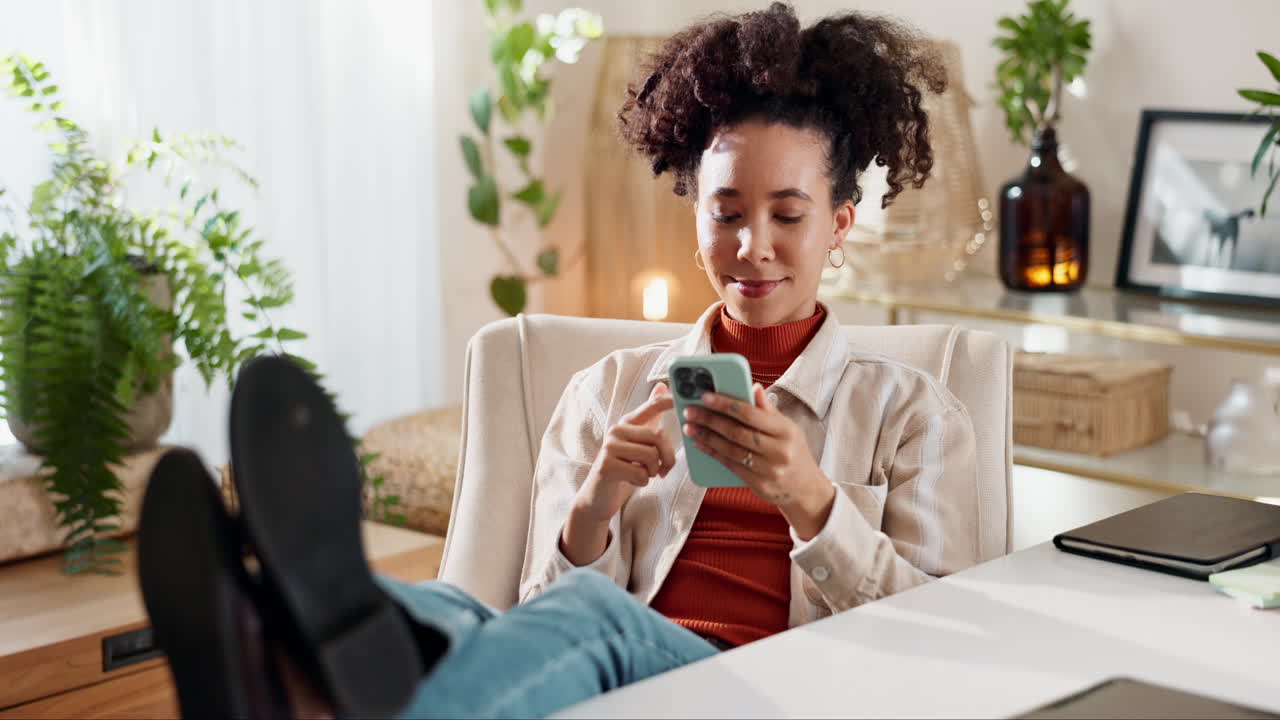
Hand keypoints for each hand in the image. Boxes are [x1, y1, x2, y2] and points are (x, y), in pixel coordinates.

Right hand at [561, 383, 674, 564]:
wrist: (599, 496)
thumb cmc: (624, 468)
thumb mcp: (639, 441)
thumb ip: (650, 417)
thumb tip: (662, 386)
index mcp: (627, 423)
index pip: (651, 407)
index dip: (668, 401)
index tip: (682, 399)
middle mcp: (616, 430)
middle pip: (658, 436)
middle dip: (668, 457)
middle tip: (665, 469)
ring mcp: (609, 447)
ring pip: (651, 456)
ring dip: (654, 471)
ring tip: (645, 474)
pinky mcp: (606, 466)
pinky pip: (641, 474)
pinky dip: (643, 482)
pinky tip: (633, 481)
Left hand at [682, 384, 834, 539]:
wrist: (806, 489)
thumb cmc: (794, 452)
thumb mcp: (787, 428)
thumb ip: (768, 409)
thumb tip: (753, 387)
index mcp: (786, 431)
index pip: (751, 413)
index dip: (725, 404)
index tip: (706, 397)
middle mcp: (779, 450)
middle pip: (737, 432)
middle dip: (710, 420)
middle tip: (691, 411)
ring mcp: (769, 470)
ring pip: (730, 450)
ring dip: (706, 437)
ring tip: (690, 427)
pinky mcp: (759, 485)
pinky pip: (731, 465)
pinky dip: (713, 453)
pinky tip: (700, 444)